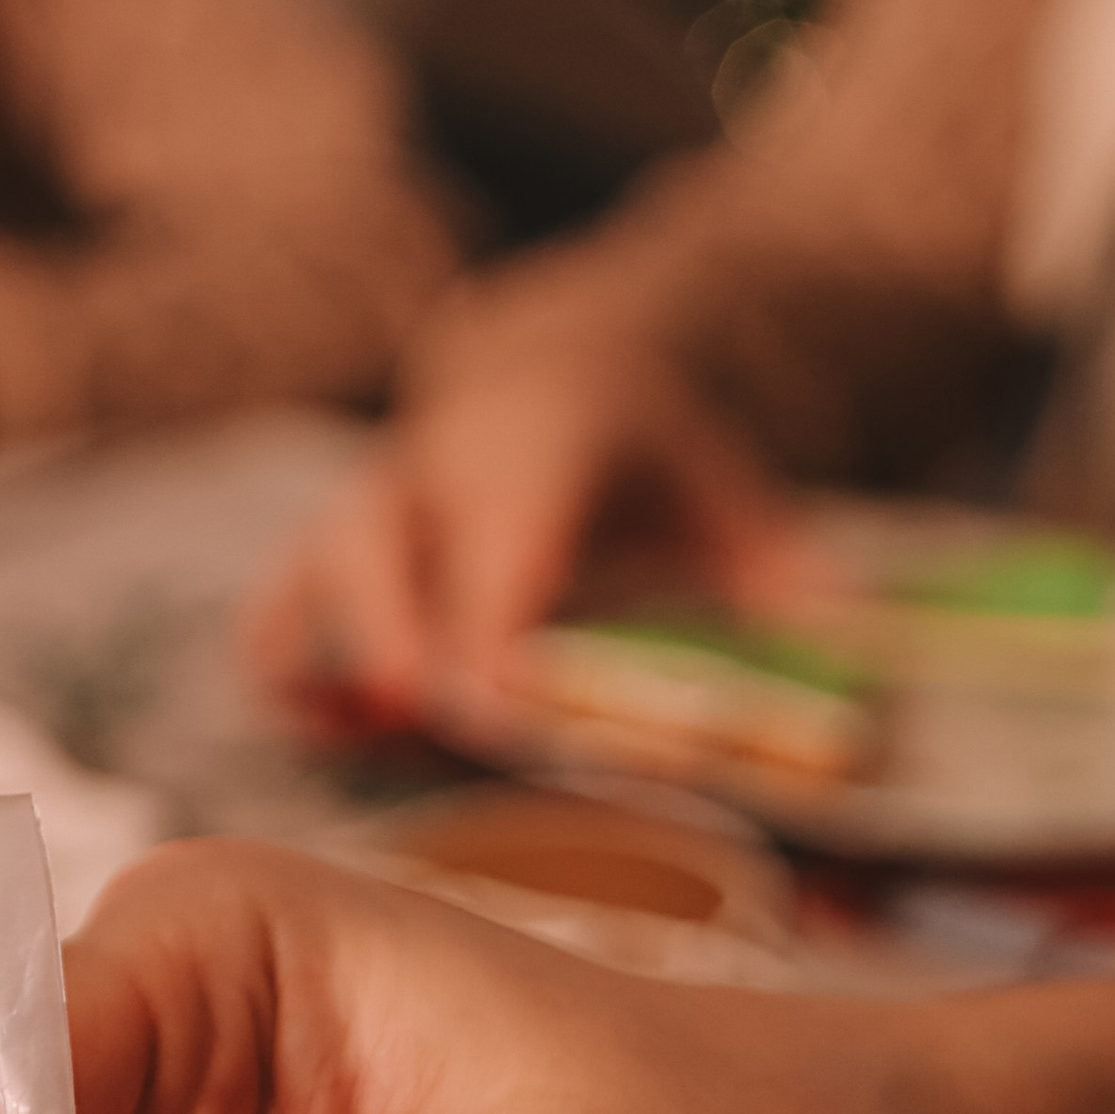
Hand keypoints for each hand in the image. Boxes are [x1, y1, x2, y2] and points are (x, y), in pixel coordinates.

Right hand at [244, 332, 805, 735]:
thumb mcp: (716, 479)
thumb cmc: (637, 453)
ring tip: (346, 736)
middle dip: (394, 637)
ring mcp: (369, 511)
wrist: (548, 378)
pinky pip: (277, 615)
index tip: (501, 714)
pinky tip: (322, 736)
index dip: (492, 630)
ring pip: (313, 572)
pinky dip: (285, 675)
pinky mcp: (330, 558)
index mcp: (528, 445)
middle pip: (379, 546)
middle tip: (423, 721)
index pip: (502, 541)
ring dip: (322, 659)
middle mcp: (431, 470)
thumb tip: (838, 619)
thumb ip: (771, 553)